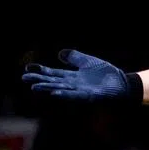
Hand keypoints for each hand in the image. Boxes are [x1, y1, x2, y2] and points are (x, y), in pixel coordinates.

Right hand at [23, 49, 140, 102]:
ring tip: (35, 87)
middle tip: (24, 78)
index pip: (53, 74)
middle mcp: (74, 85)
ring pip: (61, 89)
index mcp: (72, 77)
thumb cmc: (107, 74)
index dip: (41, 71)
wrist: (123, 84)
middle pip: (53, 82)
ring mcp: (81, 91)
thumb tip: (59, 53)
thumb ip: (75, 57)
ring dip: (48, 89)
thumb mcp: (89, 62)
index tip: (27, 68)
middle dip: (40, 80)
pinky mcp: (89, 96)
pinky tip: (55, 93)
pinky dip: (65, 94)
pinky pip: (75, 95)